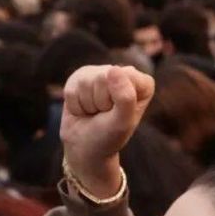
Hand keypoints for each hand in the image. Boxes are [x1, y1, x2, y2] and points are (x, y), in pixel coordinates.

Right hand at [61, 65, 153, 196]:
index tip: (118, 114)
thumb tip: (114, 69)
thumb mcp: (123, 122)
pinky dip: (74, 104)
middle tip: (105, 114)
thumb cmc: (110, 136)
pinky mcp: (81, 77)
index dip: (115, 100)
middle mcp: (124, 74)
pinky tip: (84, 109)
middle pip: (102, 77)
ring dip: (87, 104)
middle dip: (100, 102)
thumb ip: (125, 97)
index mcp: (143, 83)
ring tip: (95, 112)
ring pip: (85, 81)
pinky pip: (71, 87)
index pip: (124, 77)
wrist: (87, 147)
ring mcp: (102, 73)